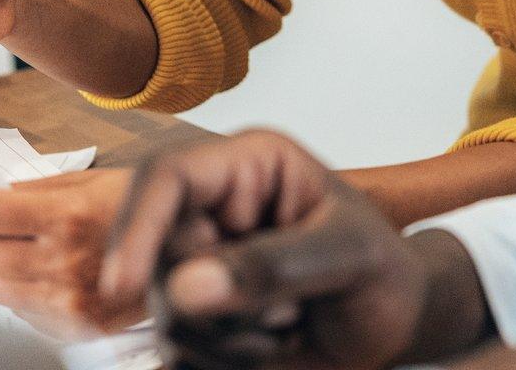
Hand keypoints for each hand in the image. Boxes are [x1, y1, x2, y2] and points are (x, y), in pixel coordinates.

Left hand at [0, 168, 141, 337]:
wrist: (195, 253)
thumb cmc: (153, 210)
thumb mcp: (99, 181)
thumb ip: (42, 189)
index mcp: (69, 217)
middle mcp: (64, 262)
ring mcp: (68, 299)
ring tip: (21, 248)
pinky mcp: (74, 325)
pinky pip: (20, 309)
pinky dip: (21, 290)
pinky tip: (47, 272)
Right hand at [102, 130, 480, 369]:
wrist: (392, 326)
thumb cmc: (383, 271)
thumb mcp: (352, 258)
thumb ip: (276, 266)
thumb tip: (185, 287)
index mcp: (249, 166)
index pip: (167, 177)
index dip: (137, 226)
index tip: (123, 287)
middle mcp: (213, 210)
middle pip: (156, 257)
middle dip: (218, 305)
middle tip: (287, 316)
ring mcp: (199, 265)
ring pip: (168, 315)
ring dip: (229, 341)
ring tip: (289, 327)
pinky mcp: (197, 315)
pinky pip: (180, 352)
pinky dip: (223, 364)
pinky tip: (269, 350)